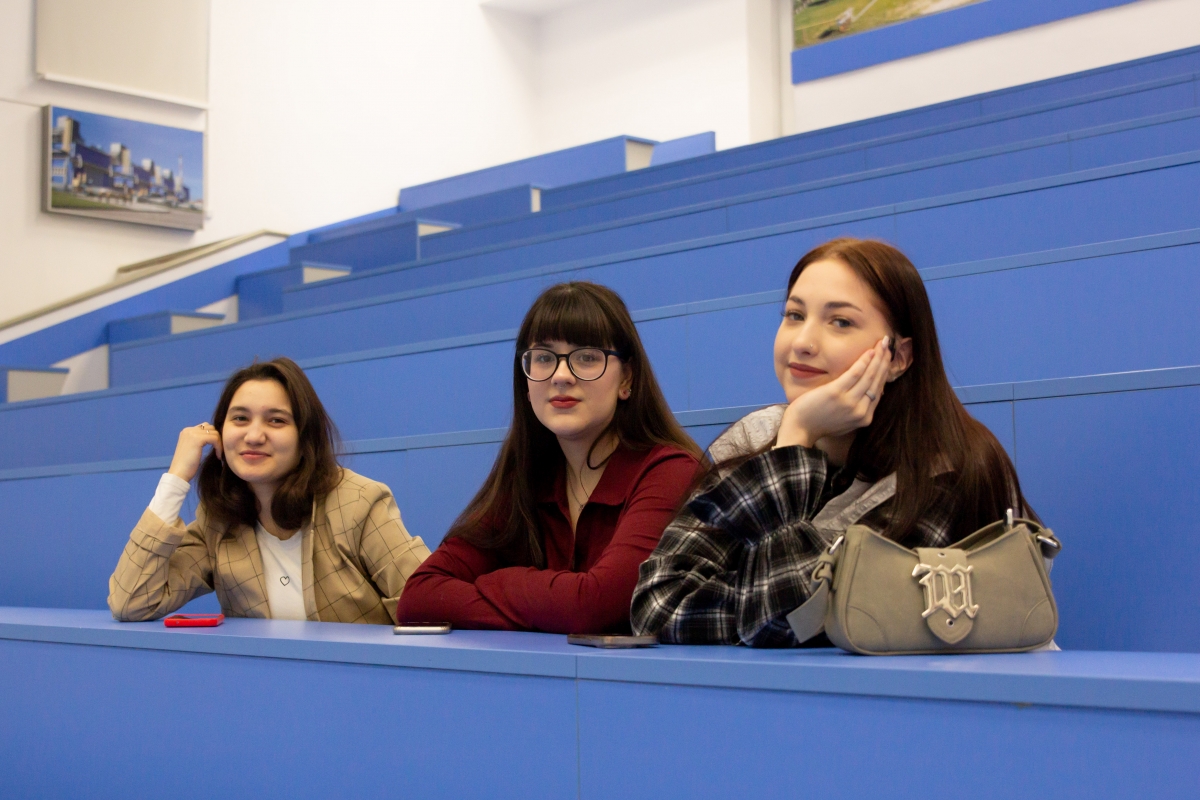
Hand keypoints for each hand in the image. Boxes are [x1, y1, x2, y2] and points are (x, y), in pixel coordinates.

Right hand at [167, 423, 221, 481]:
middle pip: (211, 428)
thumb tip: (215, 436)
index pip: (205, 427)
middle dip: (217, 438)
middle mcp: (188, 430)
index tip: (216, 448)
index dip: (213, 436)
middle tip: (219, 450)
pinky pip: (215, 439)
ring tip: (218, 454)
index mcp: (186, 431)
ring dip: (219, 443)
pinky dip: (219, 447)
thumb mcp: (193, 448)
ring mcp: (192, 433)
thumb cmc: (187, 465)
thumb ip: (200, 440)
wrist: (179, 473)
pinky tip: (218, 456)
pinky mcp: (197, 439)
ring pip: (215, 433)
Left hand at [775, 337, 891, 448]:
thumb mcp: (844, 420)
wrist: (800, 429)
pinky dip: (864, 361)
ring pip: (869, 376)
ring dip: (878, 357)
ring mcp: (849, 402)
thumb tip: (869, 394)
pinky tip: (870, 351)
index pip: (878, 391)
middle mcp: (860, 411)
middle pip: (877, 381)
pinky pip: (855, 374)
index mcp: (864, 418)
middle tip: (888, 345)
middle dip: (884, 361)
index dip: (884, 373)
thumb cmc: (818, 423)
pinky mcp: (836, 393)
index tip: (887, 359)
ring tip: (883, 343)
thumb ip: (857, 409)